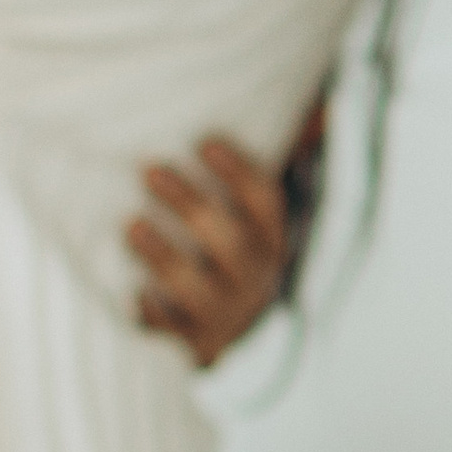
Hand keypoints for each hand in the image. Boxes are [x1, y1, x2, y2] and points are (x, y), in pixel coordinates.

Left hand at [128, 133, 294, 365]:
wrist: (229, 337)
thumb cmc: (229, 255)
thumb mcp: (250, 219)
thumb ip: (257, 171)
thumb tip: (321, 108)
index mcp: (270, 239)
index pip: (264, 204)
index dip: (239, 173)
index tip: (204, 141)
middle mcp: (254, 277)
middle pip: (229, 242)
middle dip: (190, 205)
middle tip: (149, 170)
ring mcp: (225, 313)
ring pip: (197, 288)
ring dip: (164, 255)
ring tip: (131, 225)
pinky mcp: (195, 343)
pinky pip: (173, 332)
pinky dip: (153, 314)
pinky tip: (131, 294)